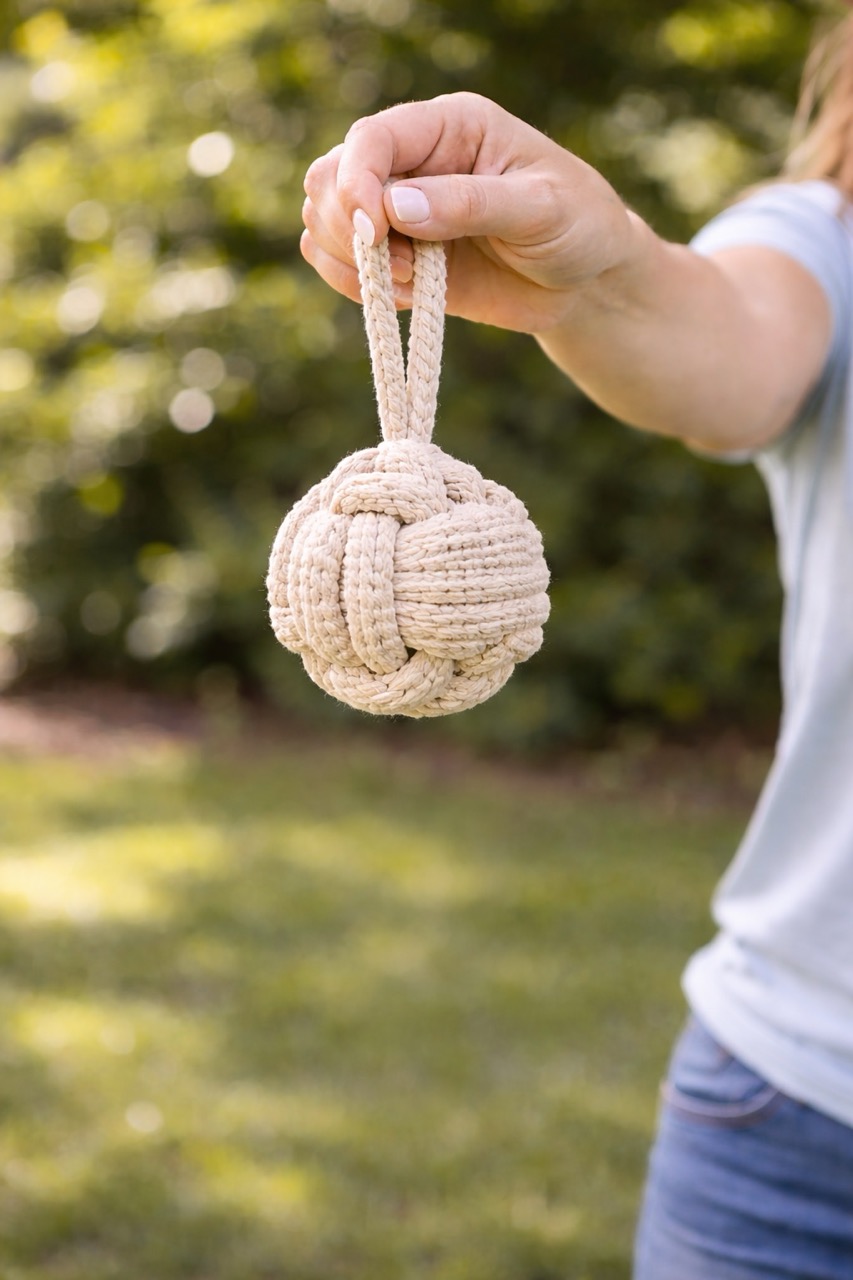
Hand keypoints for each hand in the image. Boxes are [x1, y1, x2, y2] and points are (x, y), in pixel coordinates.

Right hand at [301, 93, 636, 333]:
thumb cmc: (578, 226)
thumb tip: (396, 207)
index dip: (358, 183)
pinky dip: (356, 288)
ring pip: (324, 223)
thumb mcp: (540, 209)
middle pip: (329, 178)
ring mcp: (399, 213)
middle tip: (402, 267)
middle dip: (349, 227)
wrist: (586, 281)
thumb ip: (471, 204)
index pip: (372, 139)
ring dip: (350, 260)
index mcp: (448, 127)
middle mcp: (413, 163)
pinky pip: (340, 267)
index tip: (378, 231)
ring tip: (410, 281)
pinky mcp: (397, 260)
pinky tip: (408, 296)